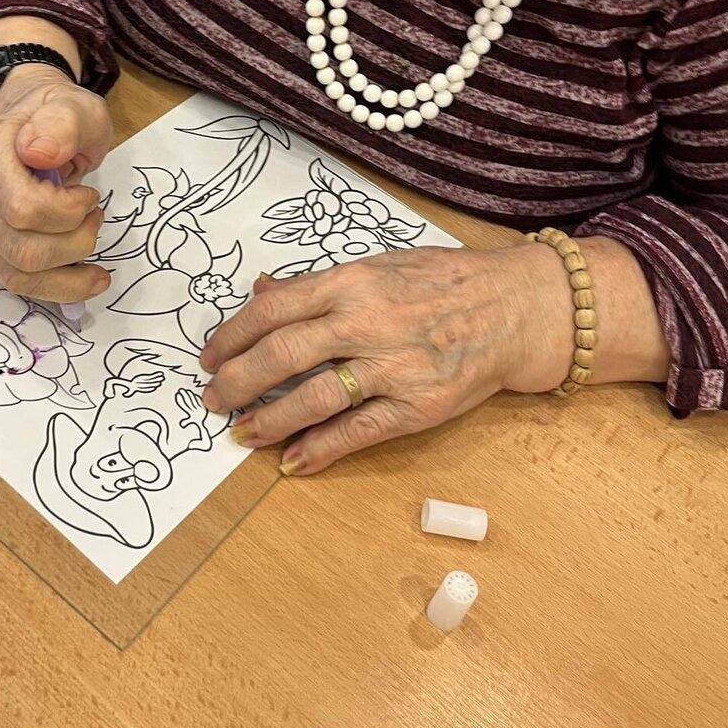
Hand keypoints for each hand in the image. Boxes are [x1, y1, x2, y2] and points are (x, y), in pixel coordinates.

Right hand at [0, 67, 112, 302]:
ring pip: (17, 277)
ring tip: (88, 240)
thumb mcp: (74, 106)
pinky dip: (56, 285)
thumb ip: (63, 123)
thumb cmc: (55, 118)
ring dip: (68, 273)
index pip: (24, 209)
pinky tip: (79, 271)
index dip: (68, 212)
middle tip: (93, 216)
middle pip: (22, 251)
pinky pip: (15, 284)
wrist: (26, 124)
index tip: (88, 194)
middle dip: (74, 243)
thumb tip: (39, 153)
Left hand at [198, 243, 574, 474]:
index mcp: (352, 281)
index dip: (232, 335)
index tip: (208, 357)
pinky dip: (319, 450)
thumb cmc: (445, 282)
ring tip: (243, 433)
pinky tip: (293, 461)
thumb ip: (319, 284)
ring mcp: (393, 366)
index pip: (273, 309)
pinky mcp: (417, 405)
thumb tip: (260, 292)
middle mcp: (367, 321)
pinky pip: (357, 432)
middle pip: (282, 355)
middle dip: (237, 382)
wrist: (518, 308)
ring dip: (269, 420)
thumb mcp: (379, 265)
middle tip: (212, 401)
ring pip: (313, 399)